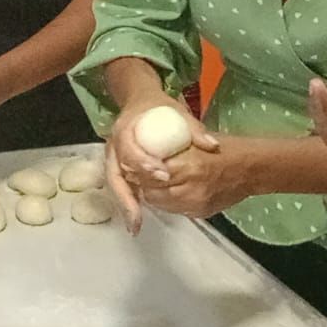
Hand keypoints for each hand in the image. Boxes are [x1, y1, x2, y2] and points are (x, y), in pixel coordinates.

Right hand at [105, 88, 219, 234]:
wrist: (140, 100)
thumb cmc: (158, 107)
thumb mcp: (177, 111)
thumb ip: (194, 128)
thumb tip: (212, 146)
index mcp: (126, 130)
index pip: (131, 150)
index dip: (145, 164)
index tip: (163, 176)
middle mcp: (114, 146)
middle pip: (115, 175)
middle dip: (126, 197)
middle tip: (138, 217)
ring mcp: (114, 158)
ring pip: (115, 185)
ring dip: (125, 205)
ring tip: (135, 226)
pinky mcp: (118, 167)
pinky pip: (120, 187)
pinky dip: (127, 203)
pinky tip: (135, 220)